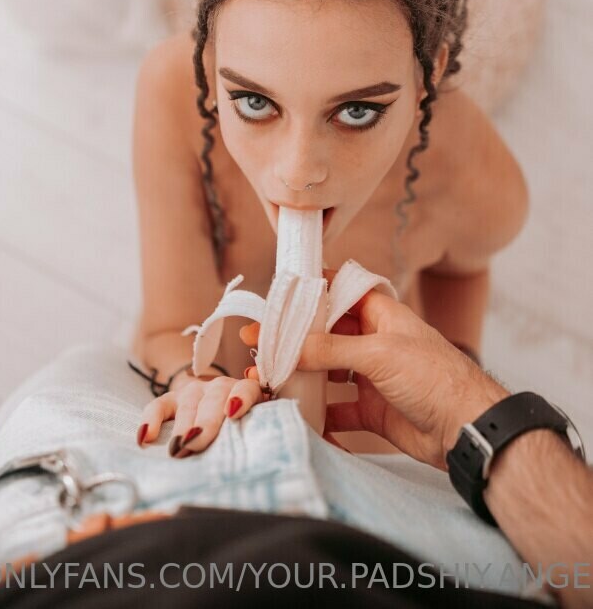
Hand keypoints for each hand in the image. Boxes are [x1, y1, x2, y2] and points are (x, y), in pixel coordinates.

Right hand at [135, 371, 266, 457]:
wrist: (220, 415)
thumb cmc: (241, 431)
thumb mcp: (252, 430)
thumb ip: (254, 435)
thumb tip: (254, 460)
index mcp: (246, 392)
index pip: (246, 389)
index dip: (240, 398)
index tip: (233, 412)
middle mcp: (220, 388)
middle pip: (214, 399)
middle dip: (205, 422)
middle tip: (196, 444)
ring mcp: (194, 392)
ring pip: (188, 403)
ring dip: (181, 426)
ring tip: (177, 449)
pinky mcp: (172, 400)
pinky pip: (159, 405)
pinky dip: (150, 420)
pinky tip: (145, 438)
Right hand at [241, 269, 507, 470]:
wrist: (468, 429)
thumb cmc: (436, 378)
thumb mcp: (379, 354)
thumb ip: (331, 349)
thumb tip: (288, 346)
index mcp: (381, 315)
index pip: (337, 295)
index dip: (308, 295)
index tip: (276, 298)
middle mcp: (374, 341)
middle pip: (325, 334)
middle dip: (292, 338)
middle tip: (257, 341)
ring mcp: (372, 376)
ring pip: (326, 371)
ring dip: (298, 374)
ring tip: (265, 378)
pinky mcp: (372, 409)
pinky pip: (336, 409)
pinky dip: (316, 413)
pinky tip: (294, 413)